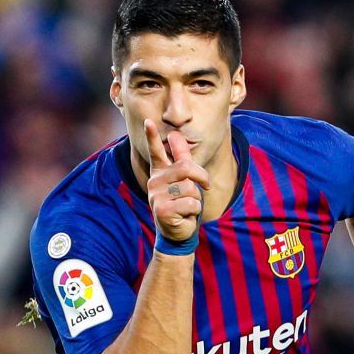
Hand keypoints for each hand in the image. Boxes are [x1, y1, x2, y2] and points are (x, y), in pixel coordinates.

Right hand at [144, 119, 208, 241]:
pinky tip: (185, 216)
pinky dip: (194, 211)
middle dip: (201, 177)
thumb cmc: (182, 203)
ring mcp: (156, 196)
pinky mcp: (162, 210)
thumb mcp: (184, 180)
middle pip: (185, 168)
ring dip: (196, 199)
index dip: (151, 136)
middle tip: (205, 185)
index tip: (148, 121)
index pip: (156, 152)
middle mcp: (154, 181)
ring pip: (190, 188)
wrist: (177, 232)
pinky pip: (191, 203)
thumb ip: (181, 158)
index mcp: (160, 172)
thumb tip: (175, 135)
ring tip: (187, 206)